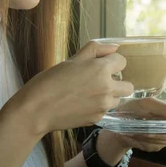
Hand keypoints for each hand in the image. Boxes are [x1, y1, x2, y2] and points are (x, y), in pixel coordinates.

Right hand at [9, 41, 134, 135]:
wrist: (37, 109)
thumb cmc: (51, 80)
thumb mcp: (72, 59)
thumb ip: (96, 50)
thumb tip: (114, 47)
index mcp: (101, 69)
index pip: (122, 62)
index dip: (111, 61)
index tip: (100, 64)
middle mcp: (107, 88)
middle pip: (128, 85)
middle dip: (117, 81)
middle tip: (100, 80)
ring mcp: (103, 106)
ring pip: (118, 99)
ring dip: (109, 95)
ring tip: (89, 93)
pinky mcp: (97, 119)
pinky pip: (105, 111)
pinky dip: (98, 107)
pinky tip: (82, 104)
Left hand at [102, 98, 165, 153]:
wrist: (117, 123)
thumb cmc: (132, 108)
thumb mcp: (145, 103)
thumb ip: (164, 107)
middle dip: (158, 132)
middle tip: (143, 129)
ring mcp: (164, 136)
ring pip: (163, 141)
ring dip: (147, 137)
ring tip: (135, 130)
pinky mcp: (156, 146)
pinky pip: (153, 147)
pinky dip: (142, 142)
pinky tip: (134, 136)